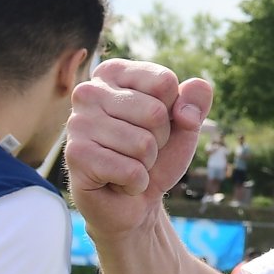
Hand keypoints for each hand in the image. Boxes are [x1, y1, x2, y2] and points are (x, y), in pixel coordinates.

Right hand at [66, 60, 213, 241]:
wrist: (135, 200)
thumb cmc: (158, 153)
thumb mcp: (187, 121)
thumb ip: (197, 99)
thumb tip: (189, 102)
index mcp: (113, 73)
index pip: (164, 81)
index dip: (173, 109)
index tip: (156, 123)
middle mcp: (88, 91)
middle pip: (155, 113)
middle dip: (160, 139)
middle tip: (141, 149)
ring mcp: (77, 123)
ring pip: (143, 144)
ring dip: (147, 162)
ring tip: (128, 163)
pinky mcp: (75, 156)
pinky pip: (130, 170)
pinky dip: (136, 182)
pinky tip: (119, 181)